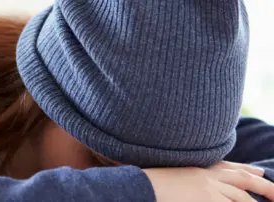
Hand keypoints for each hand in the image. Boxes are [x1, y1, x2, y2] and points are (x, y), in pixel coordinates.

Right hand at [143, 161, 273, 201]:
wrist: (143, 185)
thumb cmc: (154, 182)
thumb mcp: (177, 176)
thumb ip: (192, 177)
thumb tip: (198, 183)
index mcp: (200, 167)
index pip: (229, 166)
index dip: (247, 169)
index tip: (259, 171)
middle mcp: (207, 175)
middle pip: (242, 179)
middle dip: (263, 186)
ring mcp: (208, 187)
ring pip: (241, 197)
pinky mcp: (207, 198)